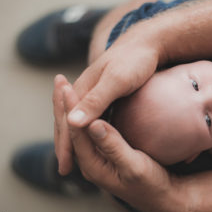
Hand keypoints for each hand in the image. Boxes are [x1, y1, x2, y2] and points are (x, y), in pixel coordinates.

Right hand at [54, 27, 162, 173]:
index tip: (65, 168)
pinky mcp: (105, 93)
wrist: (148, 43)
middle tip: (64, 169)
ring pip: (77, 120)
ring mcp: (94, 91)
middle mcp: (84, 91)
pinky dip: (86, 130)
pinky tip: (93, 139)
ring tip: (74, 158)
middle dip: (64, 145)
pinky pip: (90, 115)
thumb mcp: (117, 80)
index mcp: (82, 89)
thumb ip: (96, 100)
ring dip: (73, 139)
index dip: (65, 146)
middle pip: (67, 122)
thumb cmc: (135, 61)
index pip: (67, 123)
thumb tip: (71, 122)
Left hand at [62, 83, 178, 211]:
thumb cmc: (151, 183)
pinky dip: (84, 112)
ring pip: (78, 127)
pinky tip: (86, 100)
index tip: (67, 85)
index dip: (71, 107)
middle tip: (59, 80)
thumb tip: (92, 124)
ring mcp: (97, 157)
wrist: (162, 196)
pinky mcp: (106, 152)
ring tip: (66, 85)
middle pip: (70, 129)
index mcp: (93, 165)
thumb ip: (113, 146)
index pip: (75, 132)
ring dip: (72, 106)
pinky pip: (89, 129)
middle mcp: (90, 161)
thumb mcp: (134, 166)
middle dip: (64, 104)